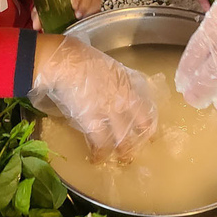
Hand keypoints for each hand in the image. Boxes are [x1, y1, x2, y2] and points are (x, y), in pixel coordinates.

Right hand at [30, 36, 158, 161]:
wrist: (67, 62)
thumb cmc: (82, 57)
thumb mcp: (106, 65)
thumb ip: (114, 79)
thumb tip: (111, 87)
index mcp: (128, 83)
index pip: (146, 106)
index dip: (149, 122)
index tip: (149, 131)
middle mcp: (124, 99)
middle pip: (140, 125)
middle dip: (141, 140)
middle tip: (138, 150)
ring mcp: (110, 111)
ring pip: (124, 138)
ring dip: (123, 151)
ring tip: (122, 160)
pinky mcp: (93, 122)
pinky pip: (100, 143)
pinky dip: (99, 153)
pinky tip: (96, 159)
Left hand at [31, 0, 100, 29]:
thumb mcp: (44, 2)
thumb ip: (39, 12)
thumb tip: (37, 25)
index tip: (73, 5)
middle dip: (83, 1)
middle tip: (77, 14)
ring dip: (89, 6)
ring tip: (80, 17)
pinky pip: (98, 1)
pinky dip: (93, 9)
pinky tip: (86, 16)